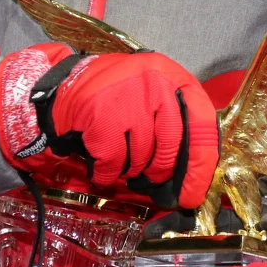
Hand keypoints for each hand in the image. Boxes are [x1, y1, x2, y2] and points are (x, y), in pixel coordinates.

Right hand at [0, 43, 219, 208]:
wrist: (63, 86)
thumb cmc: (114, 96)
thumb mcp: (151, 93)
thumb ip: (175, 120)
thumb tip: (196, 173)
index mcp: (173, 75)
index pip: (203, 122)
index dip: (202, 162)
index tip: (194, 191)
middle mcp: (154, 81)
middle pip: (172, 144)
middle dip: (161, 170)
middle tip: (152, 179)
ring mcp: (127, 97)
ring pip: (142, 155)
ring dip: (131, 168)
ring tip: (120, 158)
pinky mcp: (102, 116)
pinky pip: (114, 161)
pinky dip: (107, 172)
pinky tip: (102, 165)